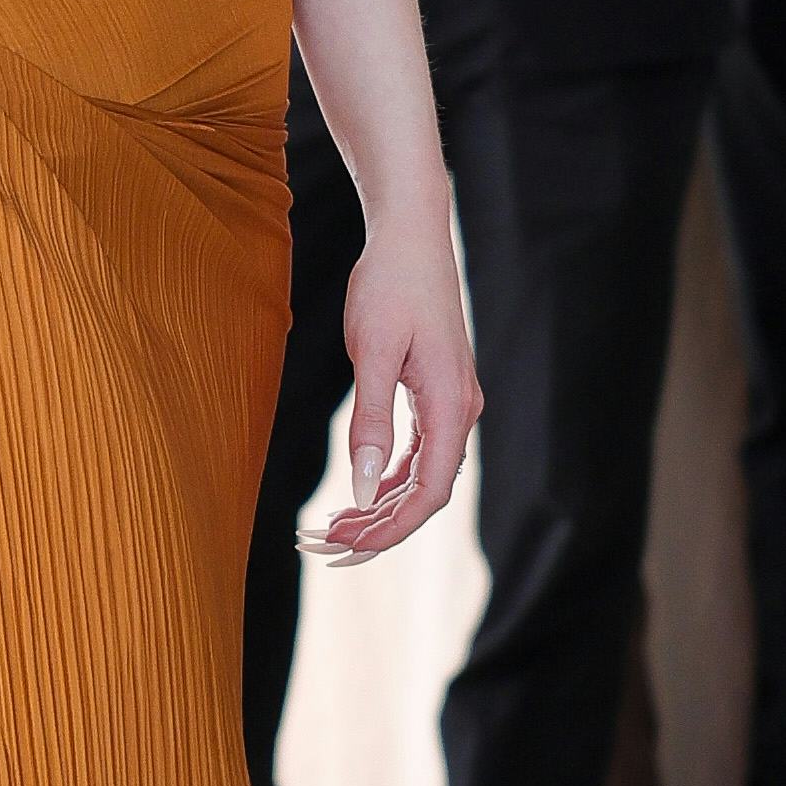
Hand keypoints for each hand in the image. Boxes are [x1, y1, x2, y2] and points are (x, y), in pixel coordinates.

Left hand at [308, 202, 481, 564]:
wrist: (410, 236)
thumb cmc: (389, 285)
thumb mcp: (372, 352)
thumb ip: (371, 422)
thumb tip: (366, 488)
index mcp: (450, 407)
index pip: (430, 493)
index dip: (392, 529)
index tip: (349, 549)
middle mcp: (459, 411)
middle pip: (427, 493)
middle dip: (380, 527)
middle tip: (325, 546)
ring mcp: (451, 404)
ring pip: (422, 476)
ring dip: (382, 507)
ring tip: (333, 527)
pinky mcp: (436, 394)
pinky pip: (419, 453)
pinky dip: (389, 479)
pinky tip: (360, 492)